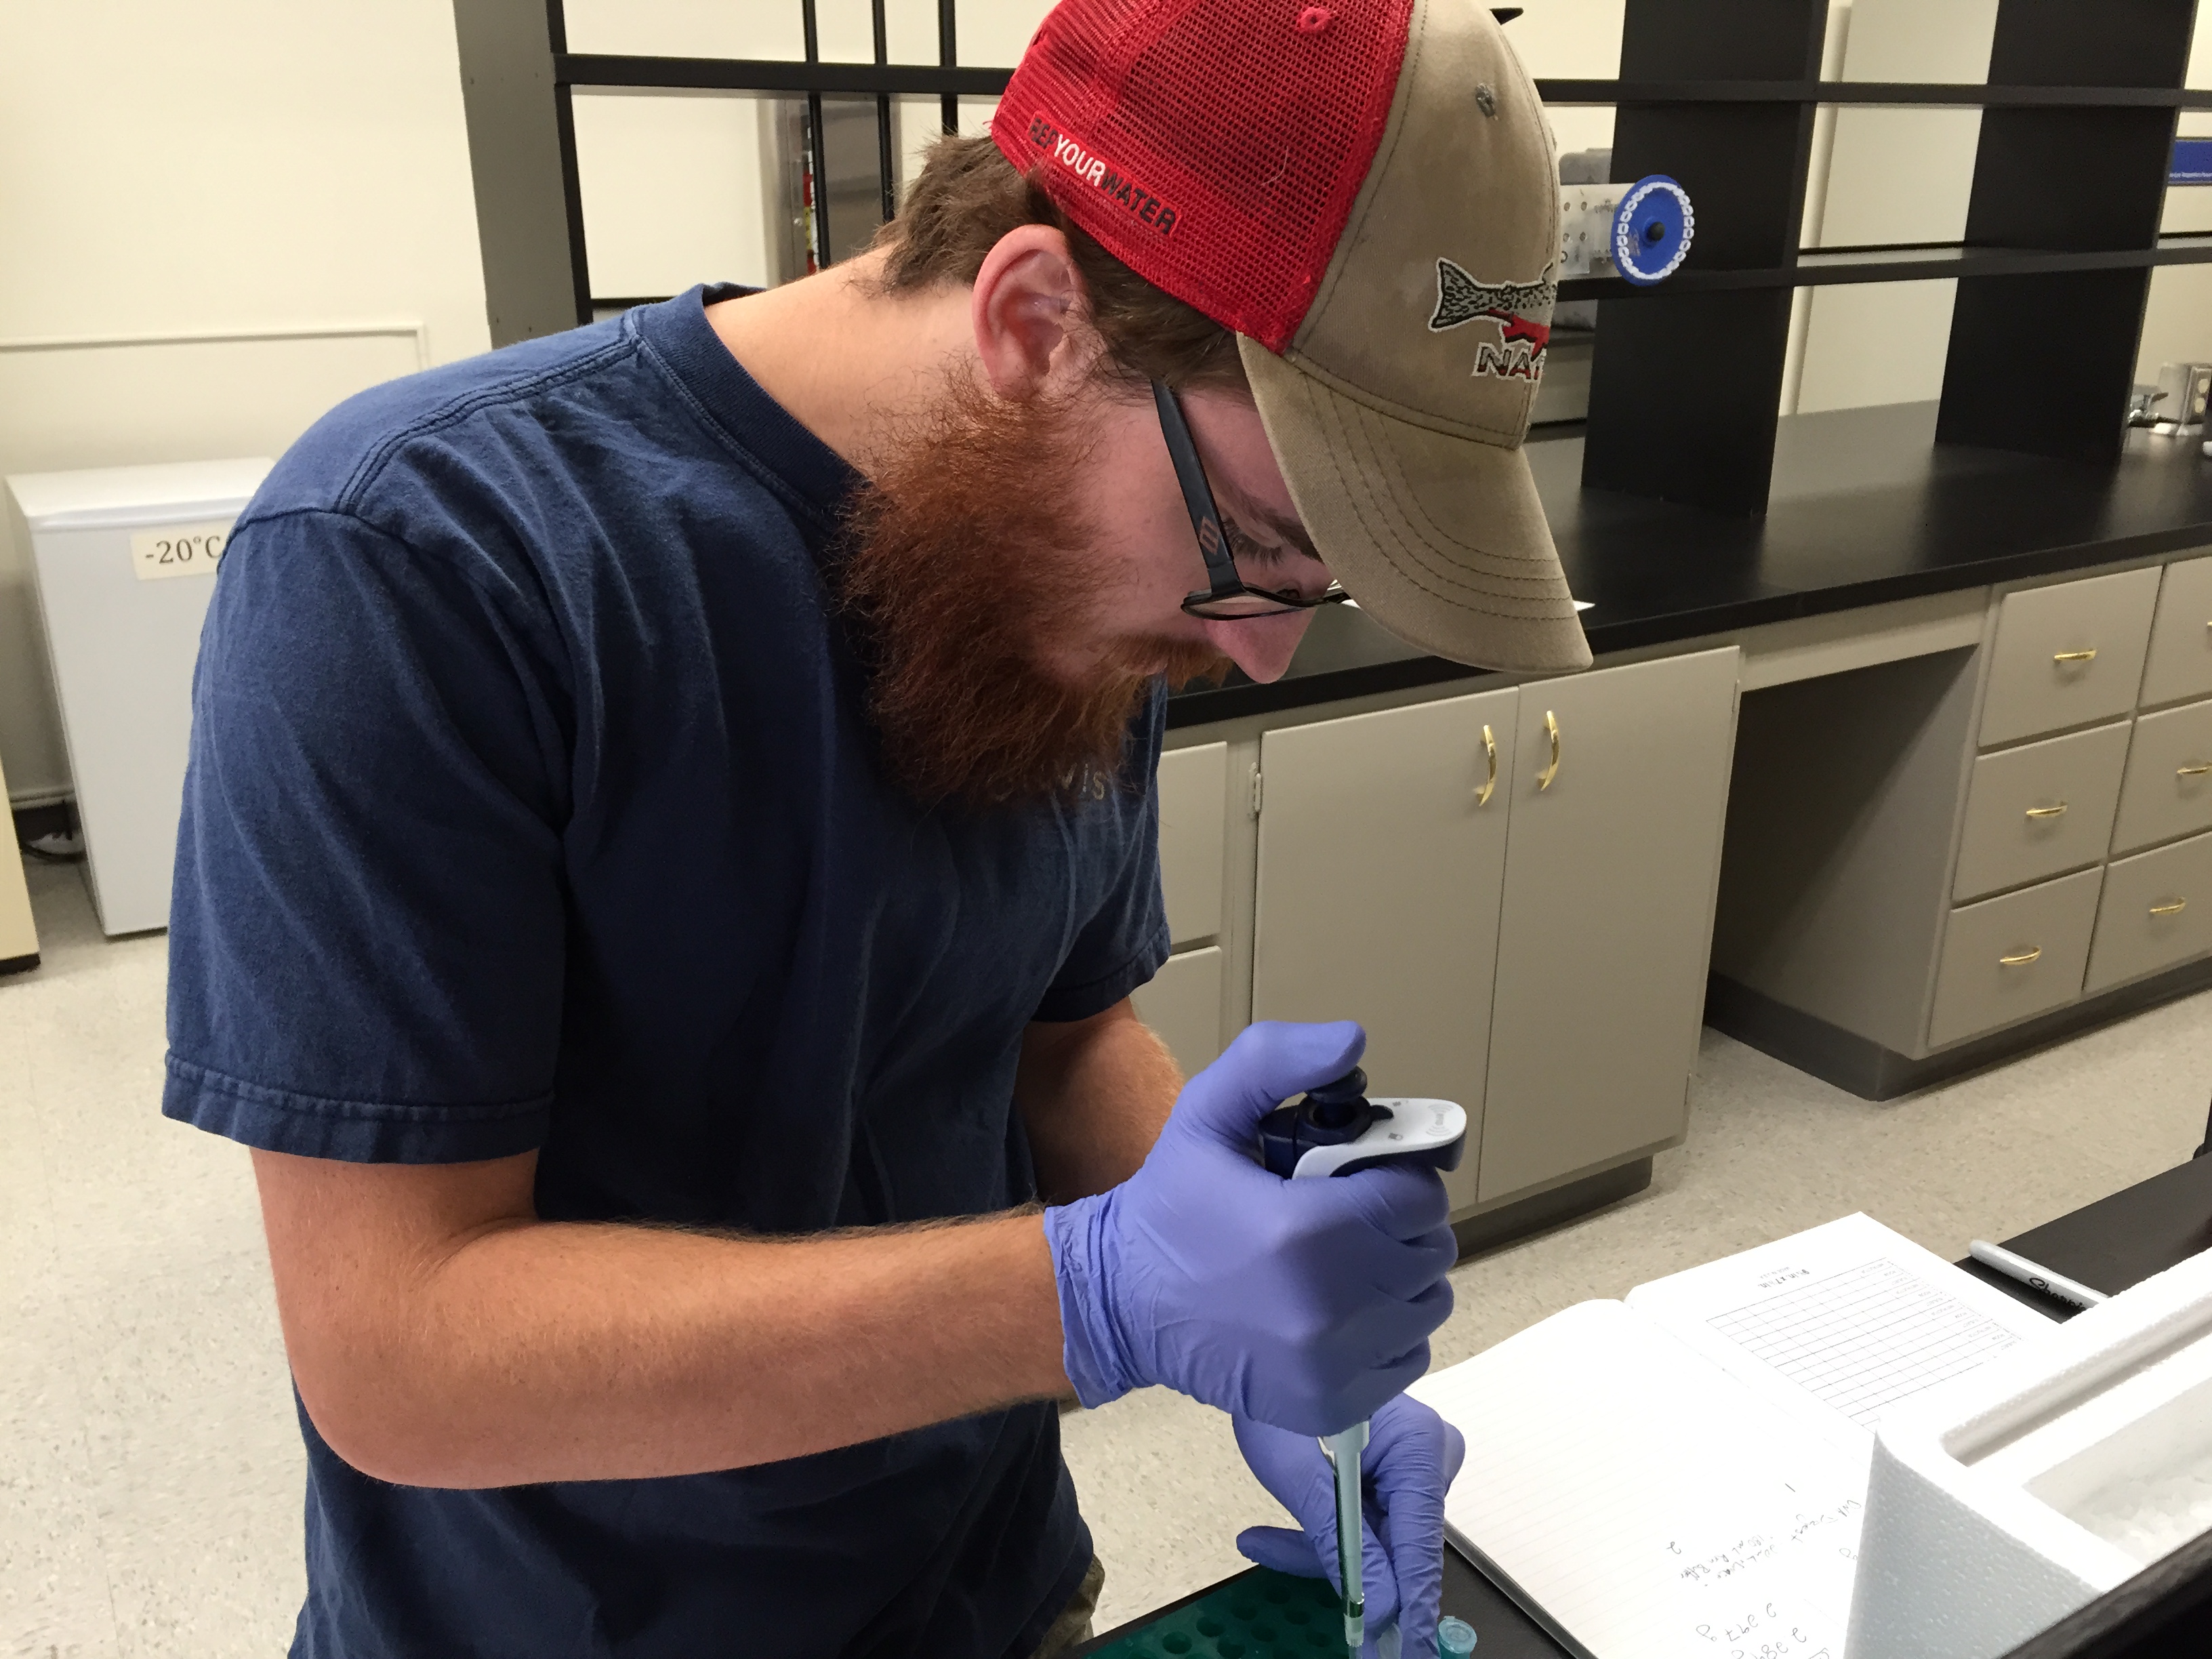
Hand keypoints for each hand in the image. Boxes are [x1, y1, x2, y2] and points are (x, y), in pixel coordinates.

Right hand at [1042, 1020, 1456, 1435]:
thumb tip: (1351, 1041)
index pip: (1418, 1196)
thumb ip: (1277, 1061)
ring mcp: (1334, 1364)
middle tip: (1350, 1213)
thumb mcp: (1208, 1111)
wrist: (1121, 1303)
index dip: (1398, 1176)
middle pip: (1430, 1249)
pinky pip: (1409, 1356)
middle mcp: (1329, 1307)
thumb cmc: (1170, 1206)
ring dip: (1400, 1275)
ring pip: (1427, 1304)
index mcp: (1306, 1231)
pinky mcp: (1332, 1402)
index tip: (1360, 1176)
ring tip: (1345, 1259)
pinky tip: (1339, 1307)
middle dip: (1399, 1222)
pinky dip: (1390, 1330)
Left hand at [1232, 1394, 1466, 1658]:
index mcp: (1421, 1444)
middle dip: (1342, 1567)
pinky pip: (1373, 1521)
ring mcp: (1419, 1459)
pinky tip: (1278, 1532)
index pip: (1421, 1544)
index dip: (1411, 1607)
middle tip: (1279, 1564)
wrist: (1260, 1352)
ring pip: (1382, 1539)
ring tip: (1261, 1538)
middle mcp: (1433, 1450)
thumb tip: (1382, 1607)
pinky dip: (1331, 1534)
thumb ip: (1341, 1542)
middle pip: (1399, 1544)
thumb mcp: (1299, 1477)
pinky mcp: (1399, 1468)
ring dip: (1327, 1551)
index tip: (1406, 1656)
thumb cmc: (1274, 1398)